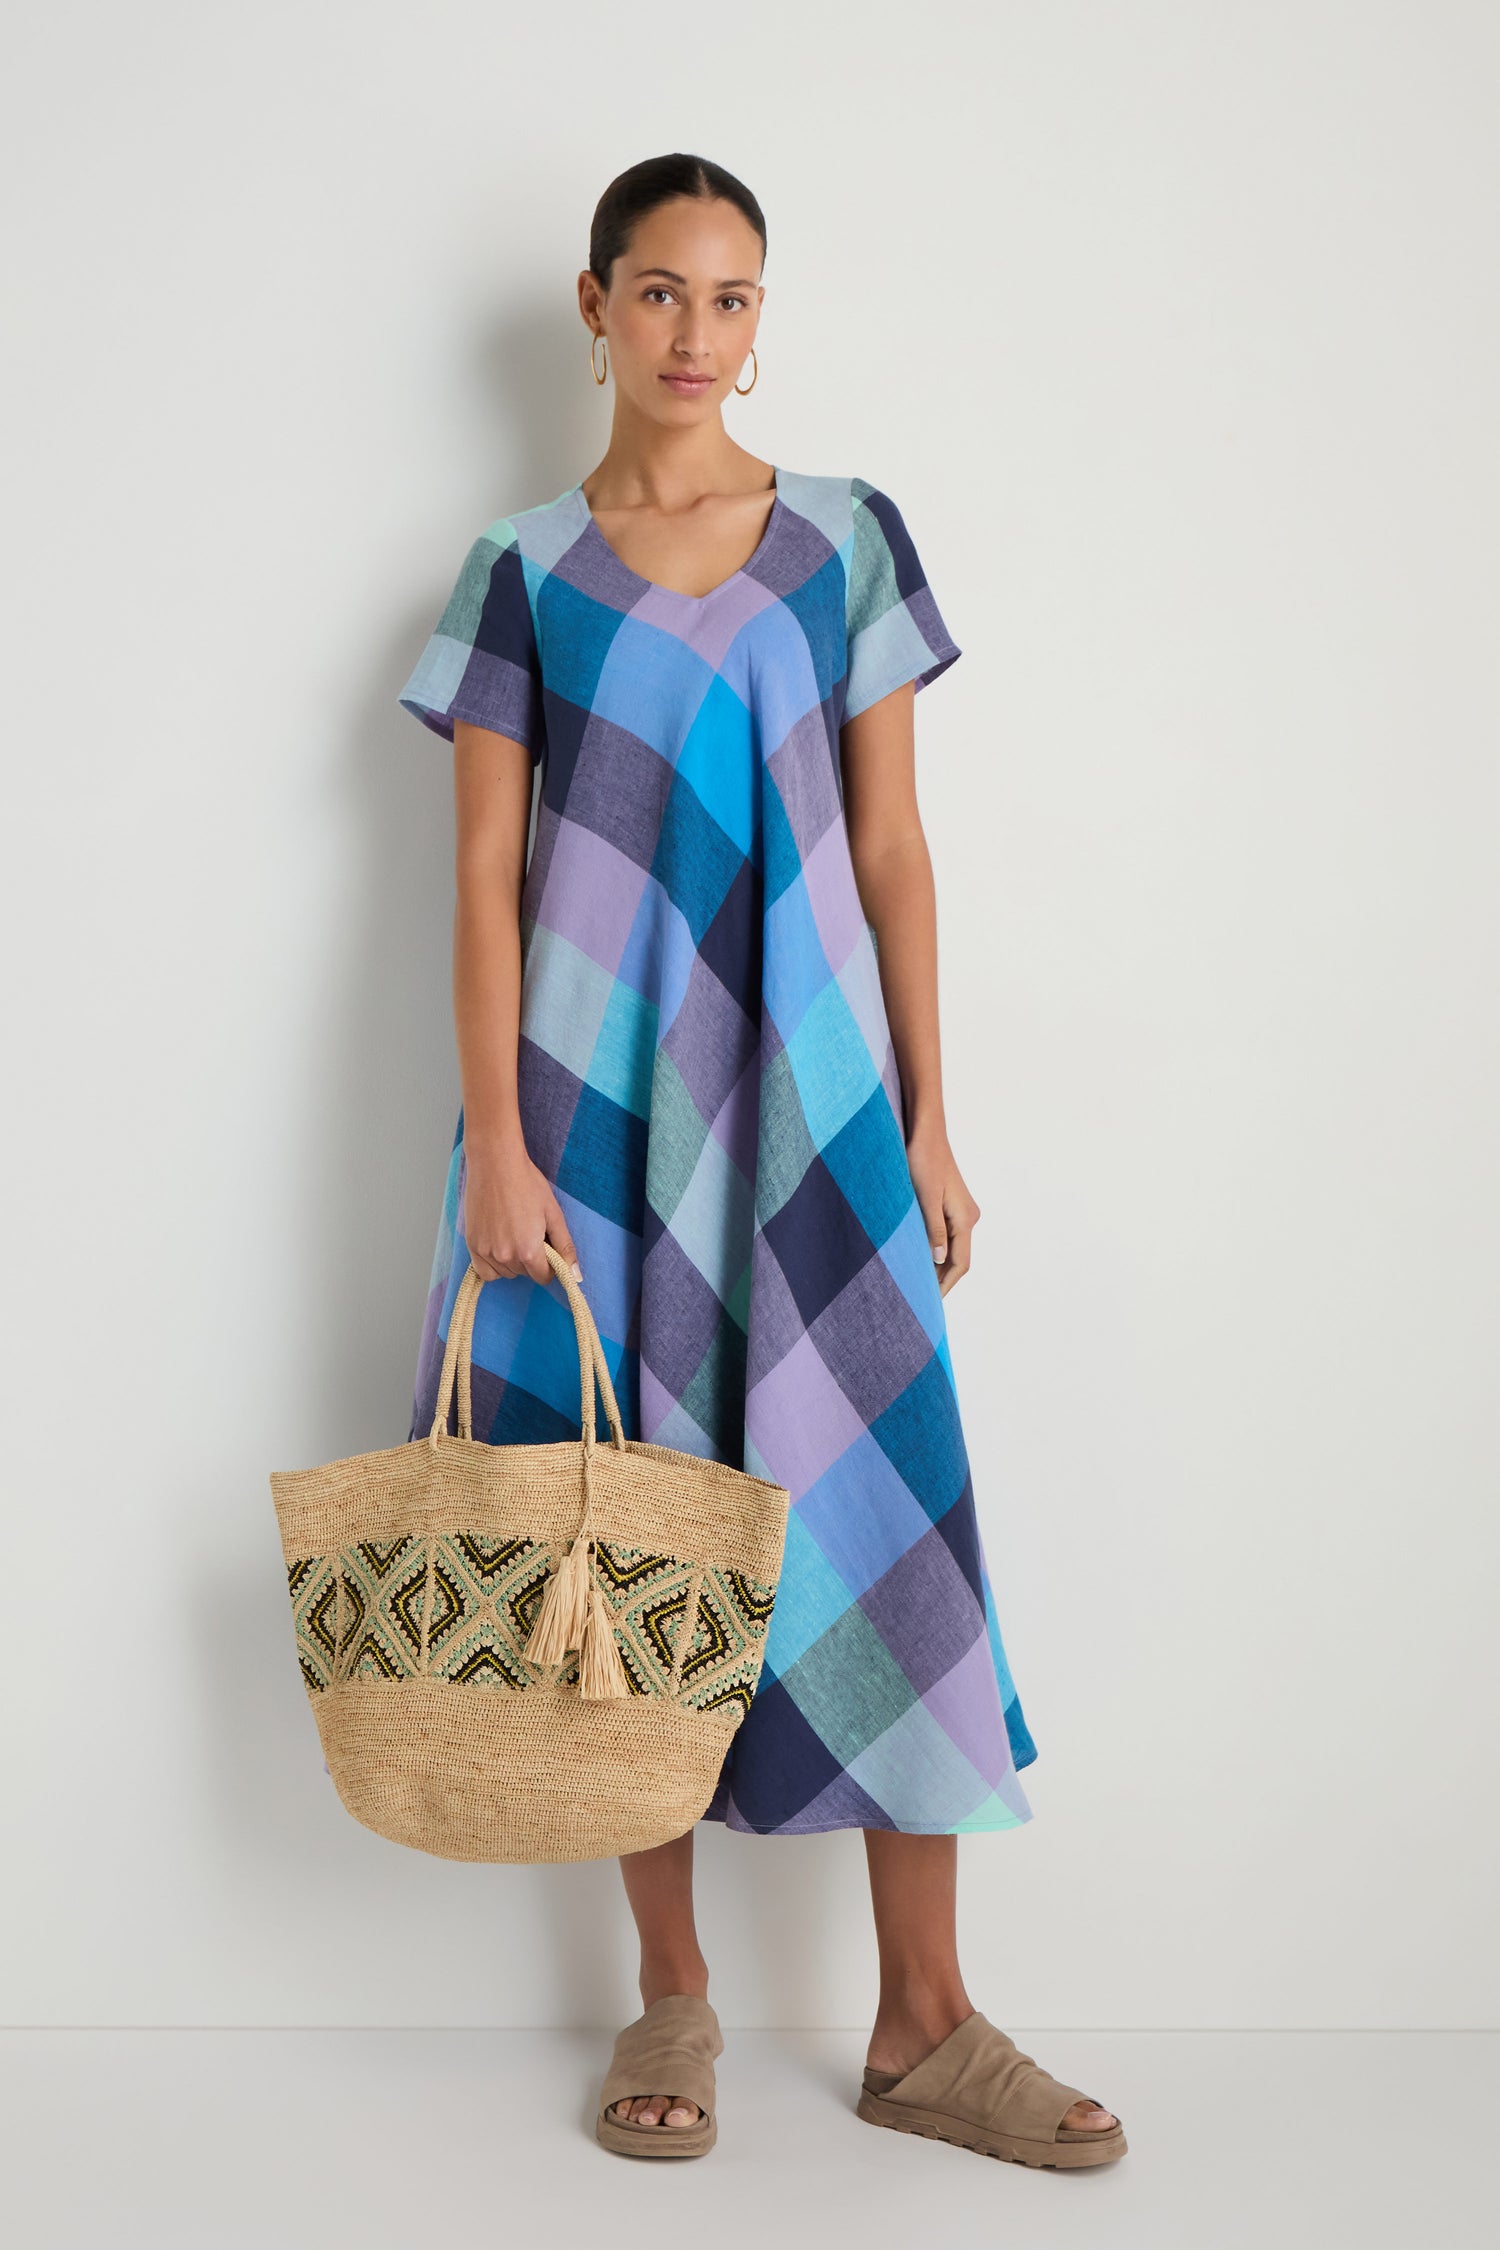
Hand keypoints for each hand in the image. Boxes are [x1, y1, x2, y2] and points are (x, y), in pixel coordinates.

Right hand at [459, 1128, 581, 1288]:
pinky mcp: (472, 1245)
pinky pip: (484, 1271)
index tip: (547, 1251)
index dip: (550, 1266)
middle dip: (531, 1260)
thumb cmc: (526, 1184)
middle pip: (524, 1274)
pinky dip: (493, 1265)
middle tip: (530, 1233)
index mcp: (528, 1251)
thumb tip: (575, 1275)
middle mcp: (505, 1256)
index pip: (543, 1277)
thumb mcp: (553, 1214)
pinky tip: (499, 1245)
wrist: (495, 1164)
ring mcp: (485, 1252)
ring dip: (512, 1262)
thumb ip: (565, 1247)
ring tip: (513, 1233)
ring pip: (505, 1273)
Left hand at [906, 1123, 980, 1298]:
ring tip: (915, 1281)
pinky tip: (918, 1256)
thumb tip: (938, 1260)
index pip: (960, 1263)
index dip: (946, 1285)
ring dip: (936, 1265)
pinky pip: (946, 1235)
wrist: (926, 1132)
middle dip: (940, 1279)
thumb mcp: (924, 1198)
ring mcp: (961, 1211)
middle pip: (958, 1258)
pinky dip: (934, 1249)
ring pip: (952, 1247)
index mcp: (965, 1218)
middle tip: (918, 1298)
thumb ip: (932, 1230)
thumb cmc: (923, 1160)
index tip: (930, 1302)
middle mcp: (968, 1217)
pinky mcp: (951, 1204)